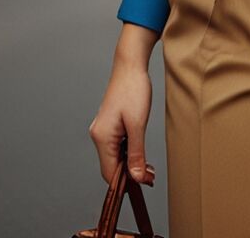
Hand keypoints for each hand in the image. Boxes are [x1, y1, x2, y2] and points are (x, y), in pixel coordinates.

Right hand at [89, 26, 158, 187]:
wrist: (130, 64)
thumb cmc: (133, 89)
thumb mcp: (138, 124)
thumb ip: (136, 153)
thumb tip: (137, 177)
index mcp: (102, 137)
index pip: (110, 172)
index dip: (127, 183)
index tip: (145, 184)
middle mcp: (98, 135)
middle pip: (111, 166)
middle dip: (130, 174)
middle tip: (151, 176)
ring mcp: (103, 129)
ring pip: (114, 156)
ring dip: (130, 164)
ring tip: (149, 167)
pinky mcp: (110, 124)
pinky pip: (116, 146)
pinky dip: (128, 152)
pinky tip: (140, 153)